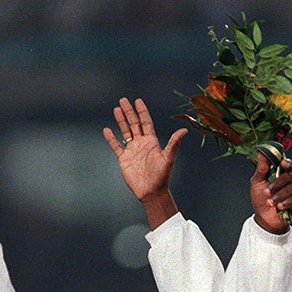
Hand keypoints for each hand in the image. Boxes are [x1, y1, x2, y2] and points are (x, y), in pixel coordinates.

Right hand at [103, 97, 185, 229]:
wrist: (151, 191)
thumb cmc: (162, 176)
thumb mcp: (168, 158)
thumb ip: (174, 143)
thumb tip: (184, 130)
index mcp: (152, 141)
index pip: (146, 122)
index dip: (142, 111)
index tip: (138, 101)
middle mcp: (141, 143)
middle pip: (134, 124)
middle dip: (129, 112)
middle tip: (123, 100)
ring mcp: (132, 150)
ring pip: (125, 132)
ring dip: (121, 121)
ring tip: (116, 109)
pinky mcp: (124, 159)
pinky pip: (116, 146)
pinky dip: (111, 139)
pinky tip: (107, 130)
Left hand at [251, 155, 291, 234]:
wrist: (264, 218)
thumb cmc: (260, 199)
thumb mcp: (257, 182)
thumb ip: (261, 168)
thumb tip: (261, 152)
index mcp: (281, 173)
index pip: (288, 164)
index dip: (287, 163)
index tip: (282, 164)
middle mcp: (291, 180)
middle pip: (289, 176)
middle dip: (276, 185)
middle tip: (266, 192)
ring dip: (279, 196)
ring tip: (270, 203)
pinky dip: (288, 202)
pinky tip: (280, 207)